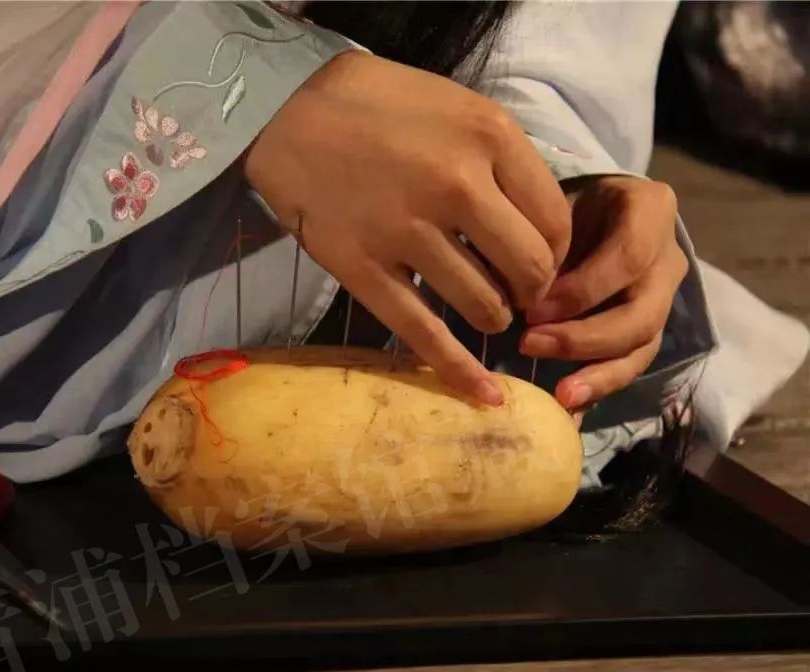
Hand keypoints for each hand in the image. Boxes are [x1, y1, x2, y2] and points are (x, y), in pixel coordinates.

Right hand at [244, 51, 569, 405]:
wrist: (285, 114)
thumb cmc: (376, 105)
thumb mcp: (457, 105)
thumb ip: (503, 158)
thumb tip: (537, 226)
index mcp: (488, 138)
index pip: (555, 222)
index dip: (558, 253)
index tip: (540, 261)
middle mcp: (456, 186)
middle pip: (528, 269)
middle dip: (533, 292)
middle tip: (518, 293)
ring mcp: (406, 231)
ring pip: (483, 305)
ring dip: (493, 317)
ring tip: (485, 310)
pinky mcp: (363, 268)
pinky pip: (423, 331)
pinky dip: (458, 370)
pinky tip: (483, 393)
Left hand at [520, 176, 688, 410]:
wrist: (597, 207)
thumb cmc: (570, 202)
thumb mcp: (556, 205)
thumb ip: (544, 242)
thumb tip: (510, 292)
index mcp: (651, 212)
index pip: (628, 258)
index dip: (582, 290)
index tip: (532, 307)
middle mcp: (668, 259)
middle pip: (641, 314)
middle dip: (584, 338)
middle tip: (529, 345)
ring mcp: (664, 298)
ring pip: (642, 347)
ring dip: (599, 375)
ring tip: (561, 398)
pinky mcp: (649, 330)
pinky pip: (630, 364)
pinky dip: (599, 388)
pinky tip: (570, 409)